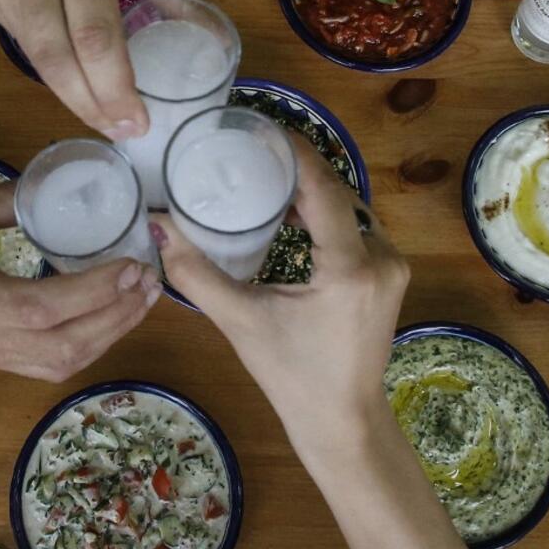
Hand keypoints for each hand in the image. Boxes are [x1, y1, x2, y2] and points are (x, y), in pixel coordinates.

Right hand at [0, 0, 191, 139]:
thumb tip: (195, 40)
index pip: (95, 39)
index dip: (115, 90)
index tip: (138, 124)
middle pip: (56, 62)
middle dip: (90, 107)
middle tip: (120, 133)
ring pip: (34, 58)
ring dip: (71, 93)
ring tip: (103, 114)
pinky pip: (21, 40)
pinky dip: (51, 65)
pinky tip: (76, 77)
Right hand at [0, 182, 161, 380]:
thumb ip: (6, 200)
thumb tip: (57, 185)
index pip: (44, 308)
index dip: (94, 292)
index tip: (132, 264)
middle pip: (65, 345)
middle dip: (117, 315)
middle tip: (151, 281)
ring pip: (64, 362)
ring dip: (111, 334)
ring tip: (141, 299)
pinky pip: (52, 365)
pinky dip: (90, 346)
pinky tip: (111, 318)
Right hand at [152, 139, 409, 449]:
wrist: (341, 420)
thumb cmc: (290, 376)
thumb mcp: (239, 321)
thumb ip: (195, 272)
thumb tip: (156, 226)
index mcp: (347, 267)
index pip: (322, 188)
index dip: (293, 152)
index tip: (260, 127)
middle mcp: (380, 258)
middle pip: (338, 193)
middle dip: (297, 168)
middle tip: (253, 149)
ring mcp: (392, 266)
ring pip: (350, 208)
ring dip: (313, 192)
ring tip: (267, 175)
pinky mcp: (391, 276)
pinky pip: (358, 229)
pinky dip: (328, 215)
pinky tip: (294, 213)